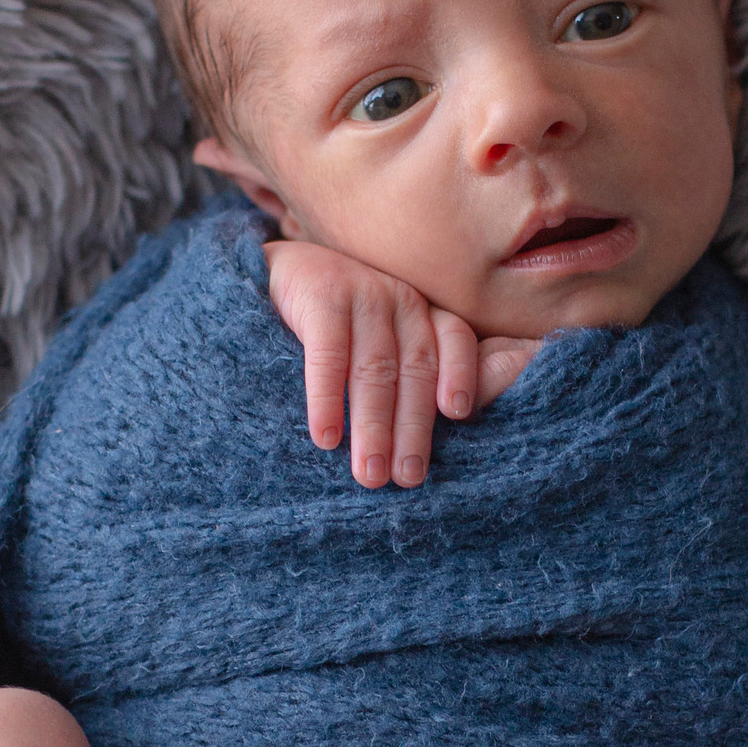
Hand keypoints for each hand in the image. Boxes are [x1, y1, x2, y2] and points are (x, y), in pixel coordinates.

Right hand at [265, 241, 479, 486]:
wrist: (273, 268)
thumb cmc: (334, 320)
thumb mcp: (383, 336)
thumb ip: (419, 367)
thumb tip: (474, 400)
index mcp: (422, 311)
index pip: (454, 340)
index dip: (460, 374)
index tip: (457, 414)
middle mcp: (399, 300)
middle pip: (414, 369)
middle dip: (412, 428)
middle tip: (406, 478)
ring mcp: (362, 293)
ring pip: (375, 369)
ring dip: (373, 425)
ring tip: (369, 472)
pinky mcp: (320, 296)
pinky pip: (328, 354)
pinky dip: (327, 398)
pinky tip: (325, 437)